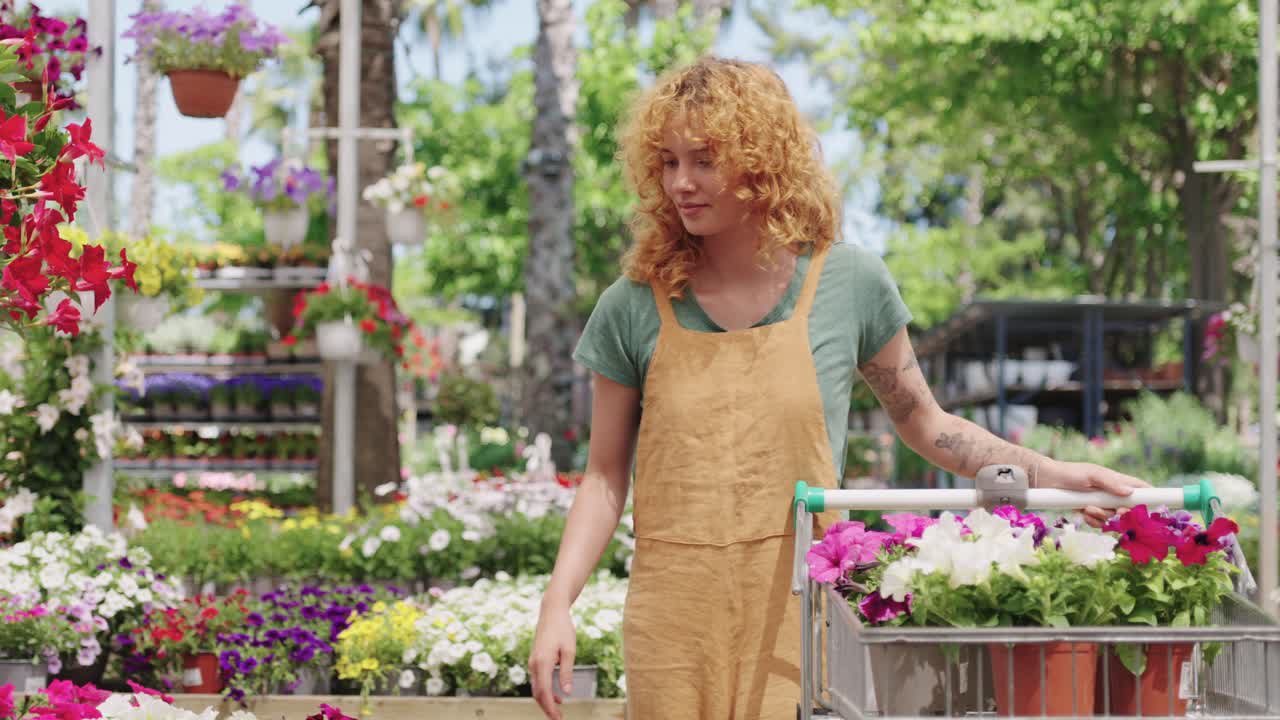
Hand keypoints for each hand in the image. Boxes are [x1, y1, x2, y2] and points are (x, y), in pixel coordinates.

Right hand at [529, 603, 576, 719]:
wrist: (552, 612)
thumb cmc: (563, 629)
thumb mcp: (569, 651)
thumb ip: (567, 672)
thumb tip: (566, 692)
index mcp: (542, 662)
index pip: (544, 692)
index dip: (550, 708)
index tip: (558, 719)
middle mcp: (534, 664)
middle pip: (537, 693)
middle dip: (546, 708)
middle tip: (558, 719)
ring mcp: (533, 662)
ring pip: (536, 688)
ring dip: (546, 701)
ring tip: (559, 711)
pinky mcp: (535, 660)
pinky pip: (538, 680)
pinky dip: (545, 691)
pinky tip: (557, 696)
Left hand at [1043, 460, 1148, 526]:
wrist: (1046, 481)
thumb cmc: (1070, 472)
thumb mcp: (1092, 474)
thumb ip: (1110, 483)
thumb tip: (1129, 493)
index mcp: (1117, 481)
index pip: (1141, 489)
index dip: (1150, 499)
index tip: (1149, 509)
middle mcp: (1112, 494)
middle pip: (1130, 510)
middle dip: (1123, 514)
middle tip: (1116, 513)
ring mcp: (1101, 504)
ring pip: (1113, 519)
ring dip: (1102, 516)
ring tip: (1088, 508)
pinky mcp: (1090, 512)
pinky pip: (1099, 523)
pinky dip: (1093, 521)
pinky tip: (1083, 514)